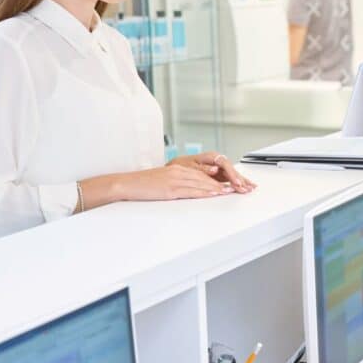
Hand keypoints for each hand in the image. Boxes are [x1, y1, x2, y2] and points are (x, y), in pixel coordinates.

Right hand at [115, 162, 236, 200]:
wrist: (127, 183)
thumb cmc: (143, 184)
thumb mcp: (163, 180)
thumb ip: (178, 182)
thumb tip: (190, 189)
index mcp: (178, 168)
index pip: (202, 173)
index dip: (217, 178)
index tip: (229, 182)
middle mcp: (179, 171)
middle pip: (205, 177)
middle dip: (222, 182)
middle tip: (236, 186)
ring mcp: (175, 179)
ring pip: (201, 183)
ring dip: (217, 187)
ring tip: (231, 190)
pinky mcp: (170, 188)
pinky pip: (191, 190)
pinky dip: (205, 192)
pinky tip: (214, 194)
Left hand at [169, 151, 255, 193]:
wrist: (175, 167)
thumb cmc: (181, 165)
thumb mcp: (189, 166)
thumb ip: (203, 169)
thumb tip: (214, 169)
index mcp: (210, 157)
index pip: (224, 164)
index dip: (231, 173)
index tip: (236, 182)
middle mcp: (216, 161)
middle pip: (231, 169)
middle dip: (239, 179)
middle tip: (246, 188)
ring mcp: (219, 168)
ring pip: (233, 174)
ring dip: (242, 181)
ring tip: (251, 188)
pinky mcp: (219, 174)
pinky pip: (230, 178)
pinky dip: (238, 183)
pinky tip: (246, 186)